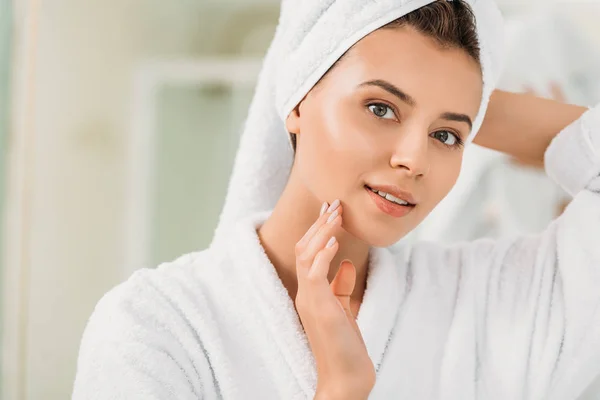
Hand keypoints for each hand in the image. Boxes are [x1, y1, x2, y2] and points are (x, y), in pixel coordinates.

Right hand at [294, 200, 375, 399]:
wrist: (346, 377)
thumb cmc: (345, 345)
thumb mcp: (343, 309)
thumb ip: (342, 285)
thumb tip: (347, 263)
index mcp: (309, 292)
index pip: (308, 253)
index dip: (318, 230)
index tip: (331, 211)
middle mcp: (305, 293)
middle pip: (304, 248)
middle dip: (320, 224)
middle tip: (334, 204)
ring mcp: (309, 299)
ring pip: (307, 255)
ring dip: (322, 232)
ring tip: (336, 214)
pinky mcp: (319, 307)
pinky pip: (315, 273)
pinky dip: (323, 254)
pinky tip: (336, 241)